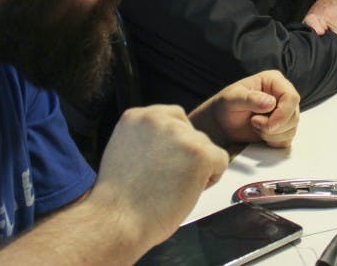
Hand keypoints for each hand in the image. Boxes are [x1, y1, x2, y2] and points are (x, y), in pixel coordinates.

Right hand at [90, 105, 228, 249]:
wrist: (116, 221)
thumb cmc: (121, 199)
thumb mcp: (127, 151)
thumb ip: (148, 139)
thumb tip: (172, 143)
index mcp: (137, 116)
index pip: (172, 119)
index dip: (172, 146)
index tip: (158, 167)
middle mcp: (158, 117)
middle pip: (190, 131)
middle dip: (184, 156)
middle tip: (164, 181)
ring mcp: (180, 133)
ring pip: (205, 146)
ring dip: (195, 168)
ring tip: (171, 189)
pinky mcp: (199, 152)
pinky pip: (220, 160)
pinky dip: (210, 178)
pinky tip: (187, 191)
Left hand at [190, 71, 300, 148]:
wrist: (221, 124)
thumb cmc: (225, 106)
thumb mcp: (232, 99)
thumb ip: (250, 98)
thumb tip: (271, 103)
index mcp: (274, 81)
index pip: (291, 97)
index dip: (283, 113)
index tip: (267, 125)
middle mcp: (282, 95)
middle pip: (294, 115)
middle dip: (275, 126)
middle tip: (254, 124)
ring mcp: (284, 112)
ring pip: (292, 128)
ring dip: (272, 134)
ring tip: (254, 126)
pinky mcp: (283, 127)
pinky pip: (287, 139)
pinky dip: (274, 141)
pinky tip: (260, 134)